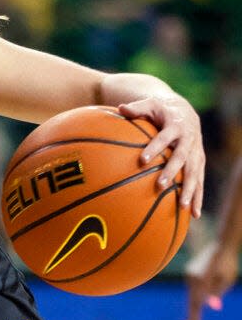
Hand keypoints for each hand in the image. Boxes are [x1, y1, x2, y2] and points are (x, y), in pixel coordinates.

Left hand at [118, 94, 204, 216]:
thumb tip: (120, 107)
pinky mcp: (199, 162)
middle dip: (172, 172)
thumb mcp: (149, 104)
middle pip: (182, 158)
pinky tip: (194, 214)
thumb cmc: (161, 110)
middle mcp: (189, 140)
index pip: (164, 138)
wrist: (184, 112)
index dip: (154, 148)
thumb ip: (136, 108)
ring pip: (195, 173)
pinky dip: (198, 197)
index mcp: (176, 126)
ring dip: (190, 190)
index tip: (142, 160)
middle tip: (160, 186)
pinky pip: (200, 181)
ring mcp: (197, 153)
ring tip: (183, 206)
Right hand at [182, 241, 233, 319]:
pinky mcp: (189, 273)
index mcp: (201, 280)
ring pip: (193, 294)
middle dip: (192, 317)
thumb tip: (213, 307)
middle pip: (192, 301)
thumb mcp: (227, 280)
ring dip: (200, 300)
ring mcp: (188, 275)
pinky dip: (199, 292)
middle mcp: (191, 278)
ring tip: (216, 282)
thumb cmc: (228, 264)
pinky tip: (211, 279)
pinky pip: (194, 288)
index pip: (196, 304)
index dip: (193, 319)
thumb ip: (218, 293)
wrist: (221, 246)